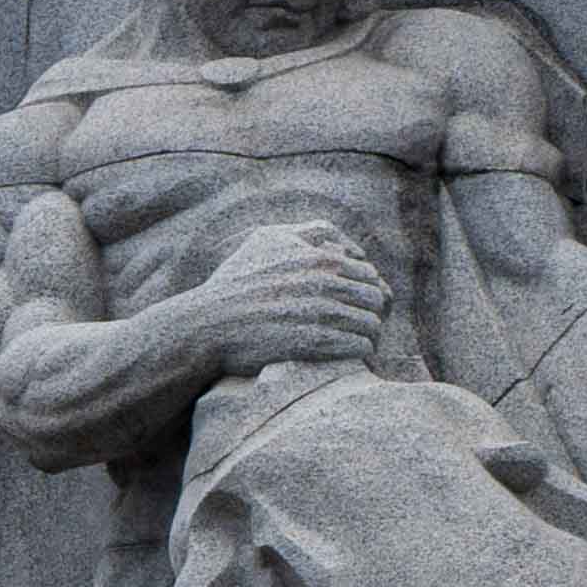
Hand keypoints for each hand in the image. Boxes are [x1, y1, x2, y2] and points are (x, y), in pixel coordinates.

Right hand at [186, 226, 390, 375]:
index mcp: (319, 257)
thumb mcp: (269, 240)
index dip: (367, 291)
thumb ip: (311, 233)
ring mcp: (320, 313)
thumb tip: (346, 247)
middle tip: (358, 327)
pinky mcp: (315, 342)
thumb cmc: (237, 282)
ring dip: (368, 335)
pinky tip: (346, 354)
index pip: (370, 274)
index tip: (355, 305)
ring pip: (372, 324)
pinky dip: (359, 351)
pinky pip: (360, 346)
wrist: (210, 323)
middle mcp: (324, 282)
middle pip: (376, 299)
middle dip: (372, 313)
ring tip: (356, 342)